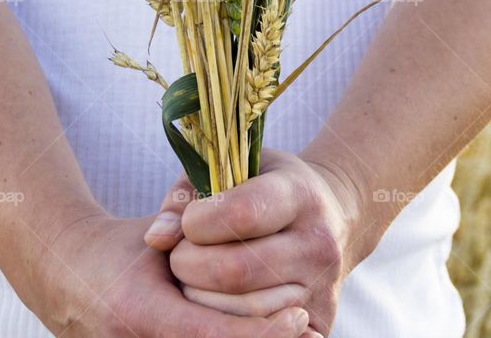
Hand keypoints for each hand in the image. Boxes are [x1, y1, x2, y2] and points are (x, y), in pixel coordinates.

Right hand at [33, 213, 310, 336]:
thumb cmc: (117, 248)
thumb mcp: (156, 231)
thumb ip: (190, 227)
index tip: (301, 318)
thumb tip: (240, 231)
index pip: (213, 335)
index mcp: (138, 312)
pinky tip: (274, 334)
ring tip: (305, 335)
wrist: (63, 277)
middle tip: (310, 328)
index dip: (263, 333)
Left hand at [145, 150, 370, 336]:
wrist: (333, 215)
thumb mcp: (232, 169)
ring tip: (198, 279)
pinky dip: (228, 323)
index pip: (239, 215)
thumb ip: (186, 195)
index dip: (197, 222)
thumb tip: (157, 238)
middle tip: (181, 258)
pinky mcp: (322, 319)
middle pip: (234, 271)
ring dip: (202, 300)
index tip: (190, 222)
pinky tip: (222, 300)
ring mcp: (322, 285)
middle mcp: (318, 241)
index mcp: (299, 194)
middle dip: (189, 267)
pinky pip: (260, 334)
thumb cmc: (266, 187)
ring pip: (242, 312)